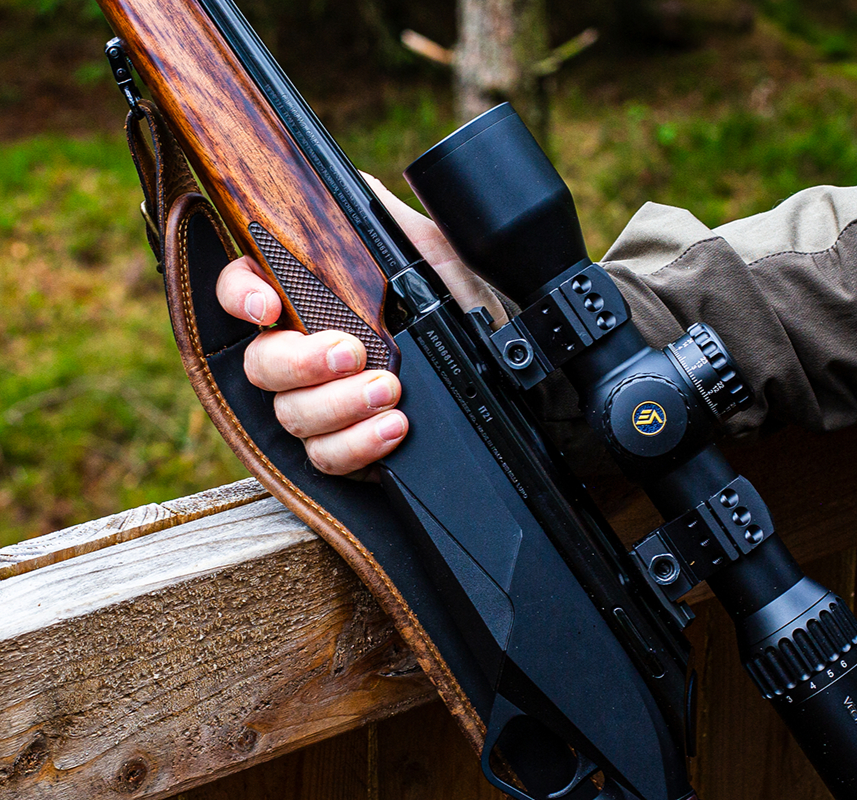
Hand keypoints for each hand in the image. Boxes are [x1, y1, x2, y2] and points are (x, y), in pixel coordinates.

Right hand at [216, 174, 504, 476]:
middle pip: (260, 364)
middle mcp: (308, 355)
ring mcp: (325, 406)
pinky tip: (394, 428)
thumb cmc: (468, 305)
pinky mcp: (349, 450)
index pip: (245, 289)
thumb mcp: (433, 253)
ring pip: (291, 416)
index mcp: (314, 300)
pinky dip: (357, 446)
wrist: (517, 372)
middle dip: (300, 360)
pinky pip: (328, 459)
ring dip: (336, 405)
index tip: (268, 305)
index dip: (240, 294)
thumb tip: (352, 185)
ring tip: (388, 391)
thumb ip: (386, 221)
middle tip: (351, 352)